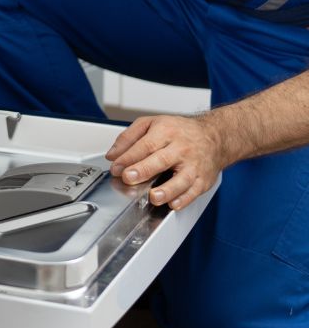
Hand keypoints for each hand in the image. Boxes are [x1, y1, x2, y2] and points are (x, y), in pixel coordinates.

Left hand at [105, 113, 228, 210]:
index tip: (116, 167)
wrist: (213, 137)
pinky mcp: (204, 180)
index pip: (145, 145)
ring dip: (167, 190)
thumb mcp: (151, 124)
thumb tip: (113, 155)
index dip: (129, 157)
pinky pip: (194, 191)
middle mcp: (181, 148)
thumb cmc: (179, 131)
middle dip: (144, 170)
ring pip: (181, 179)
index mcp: (166, 131)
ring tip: (153, 197)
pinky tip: (173, 204)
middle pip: (161, 159)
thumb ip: (129, 138)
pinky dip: (184, 199)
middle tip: (129, 178)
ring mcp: (194, 165)